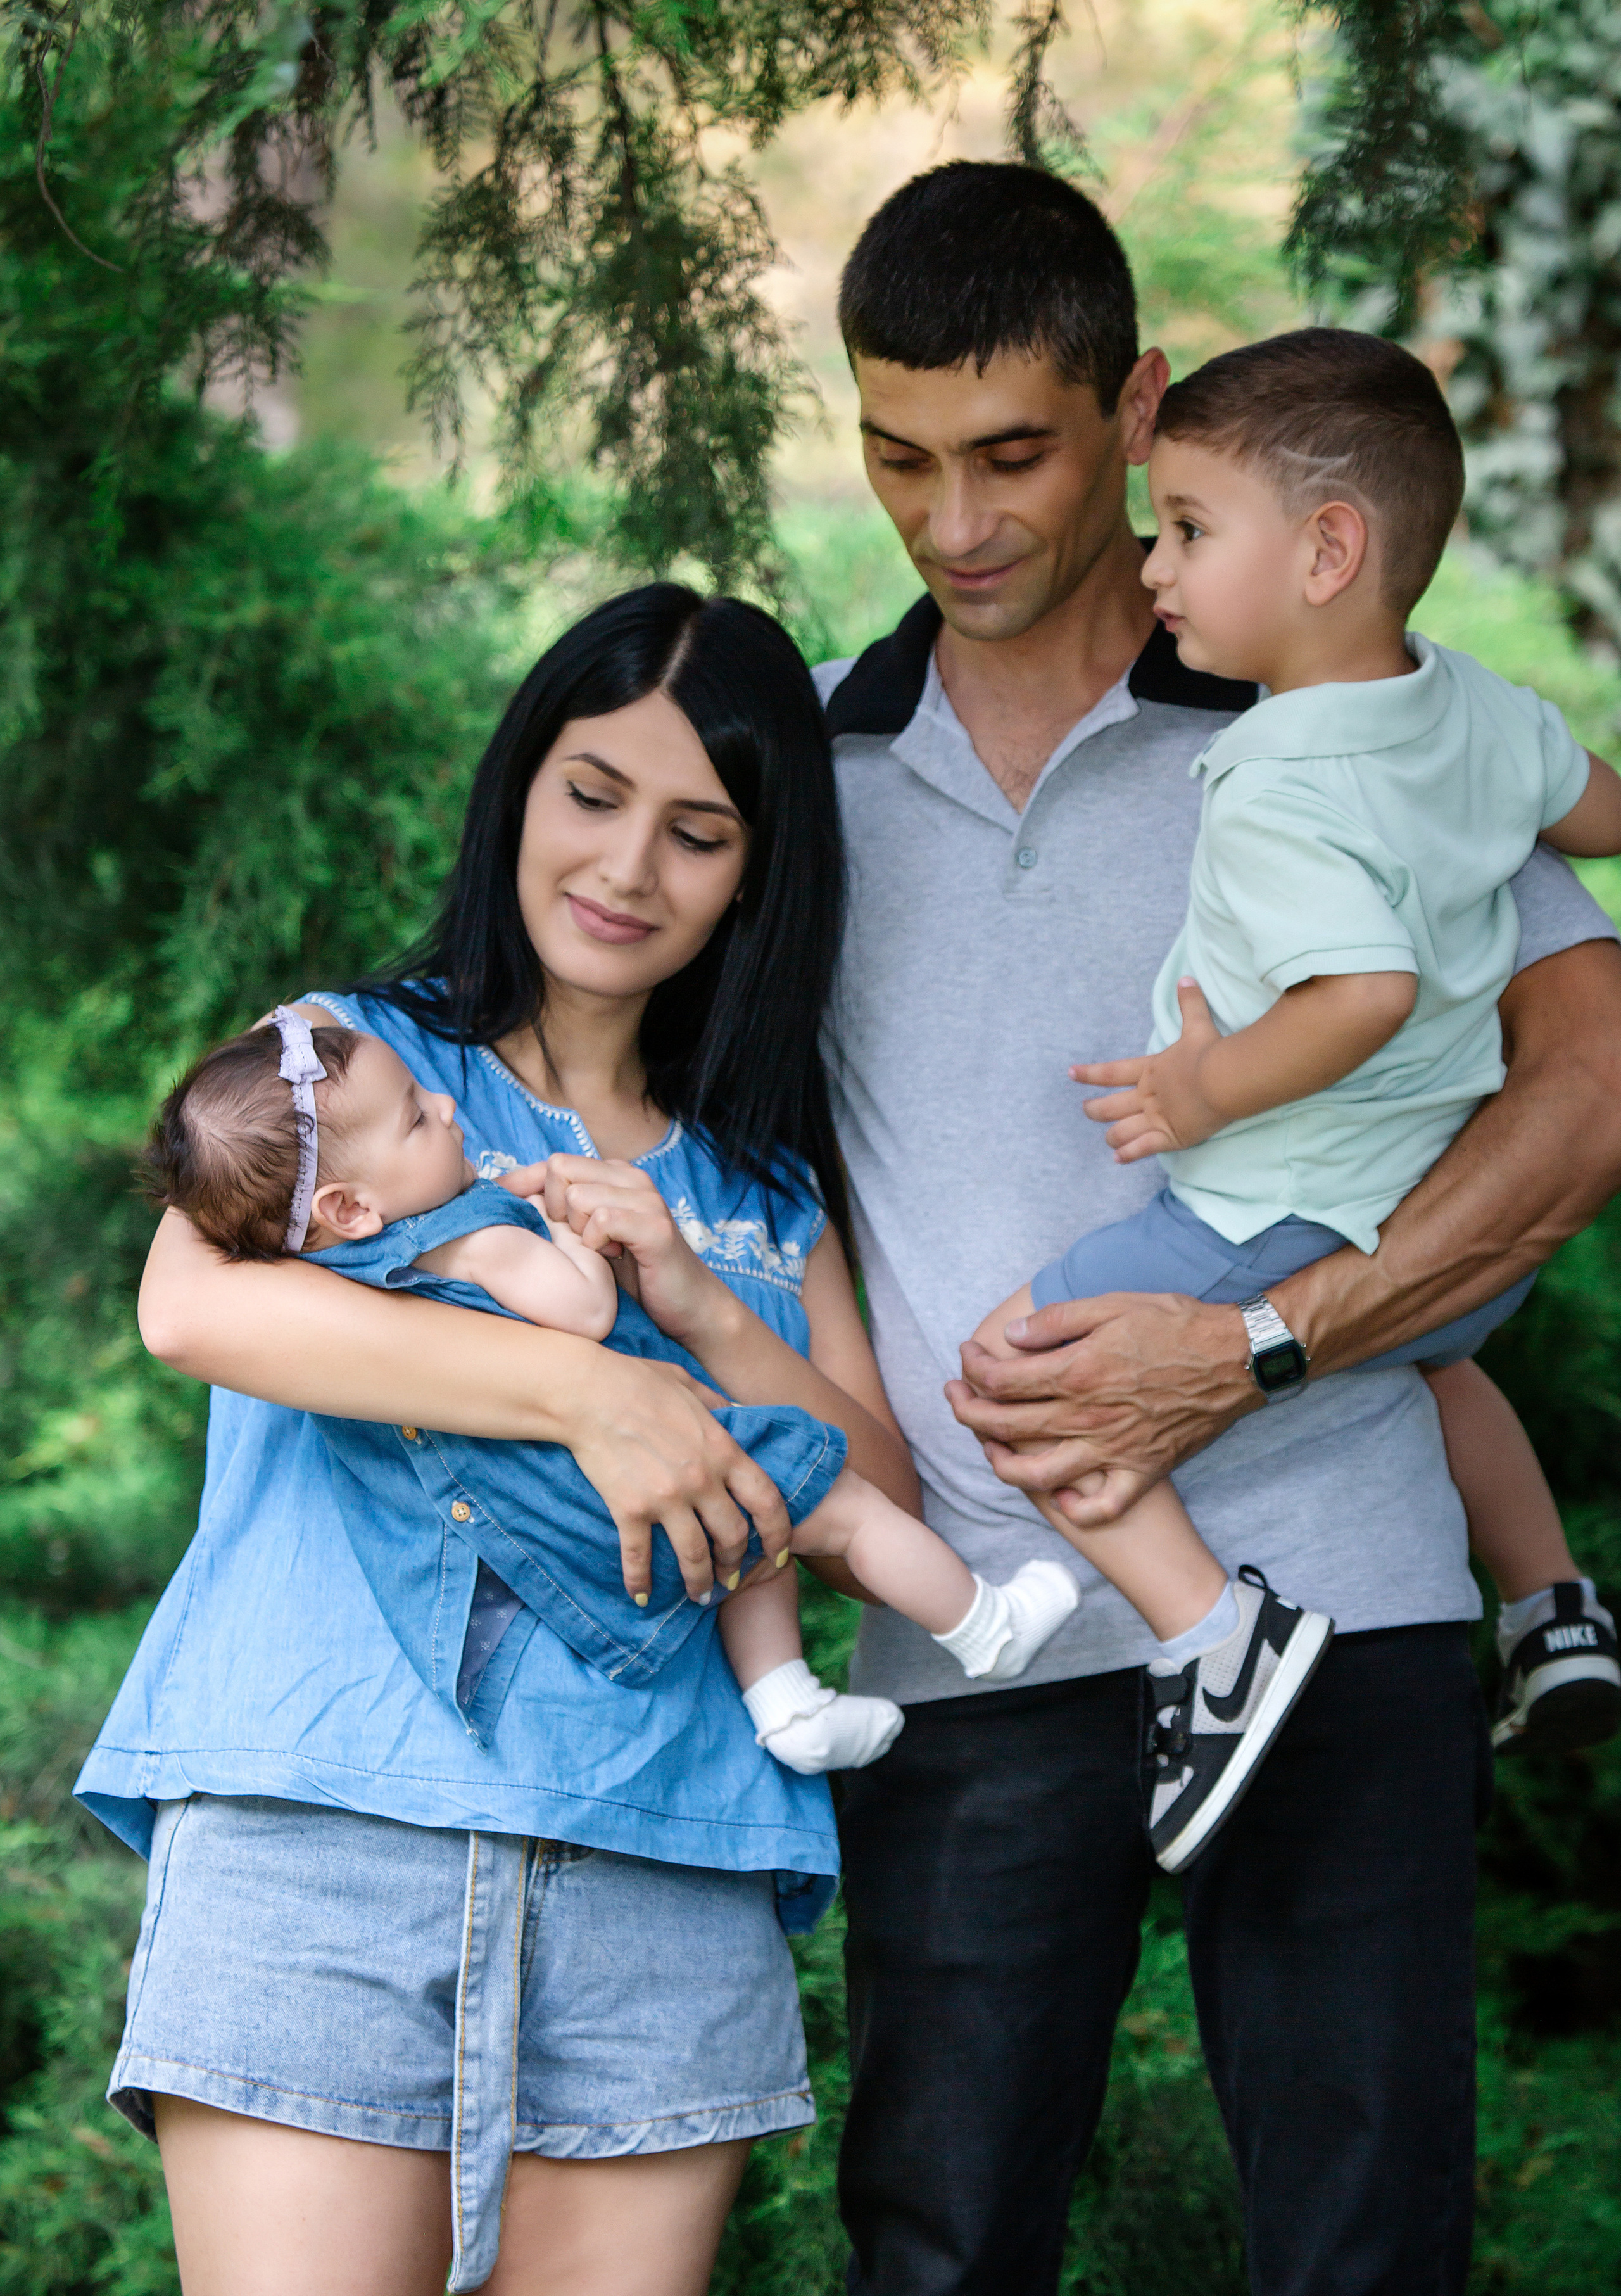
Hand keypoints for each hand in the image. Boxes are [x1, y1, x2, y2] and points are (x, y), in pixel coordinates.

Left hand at [500, 1156, 725, 1341]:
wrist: (686, 1306)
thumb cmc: (632, 1274)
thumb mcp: (590, 1235)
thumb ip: (563, 1211)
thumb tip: (504, 1195)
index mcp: (615, 1174)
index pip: (554, 1162)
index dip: (534, 1193)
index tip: (534, 1225)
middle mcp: (631, 1177)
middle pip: (560, 1168)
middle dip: (555, 1209)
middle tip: (576, 1240)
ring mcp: (646, 1199)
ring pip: (578, 1195)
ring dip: (578, 1232)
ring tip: (599, 1251)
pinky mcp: (656, 1226)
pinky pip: (603, 1219)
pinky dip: (596, 1243)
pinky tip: (612, 1257)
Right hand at [568, 1345, 791, 1599]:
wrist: (587, 1391)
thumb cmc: (637, 1380)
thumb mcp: (691, 1385)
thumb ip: (719, 1406)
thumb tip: (739, 1413)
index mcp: (722, 1450)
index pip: (767, 1501)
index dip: (779, 1534)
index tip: (778, 1554)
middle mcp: (700, 1480)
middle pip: (732, 1536)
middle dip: (736, 1562)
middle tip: (731, 1576)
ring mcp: (665, 1498)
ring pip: (694, 1556)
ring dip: (700, 1582)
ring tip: (700, 1595)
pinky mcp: (629, 1510)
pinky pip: (638, 1557)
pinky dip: (639, 1581)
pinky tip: (640, 1596)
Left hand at [945, 1289, 1257, 1526]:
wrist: (1238, 1358)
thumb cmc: (1176, 1324)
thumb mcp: (1112, 1304)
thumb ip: (1058, 1321)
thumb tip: (1012, 1338)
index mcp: (1076, 1372)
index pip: (1000, 1380)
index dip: (972, 1368)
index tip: (965, 1357)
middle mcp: (1086, 1417)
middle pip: (1005, 1427)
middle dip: (966, 1413)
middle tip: (954, 1397)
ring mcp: (1112, 1449)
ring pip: (1037, 1475)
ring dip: (1002, 1465)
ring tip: (989, 1450)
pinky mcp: (1141, 1470)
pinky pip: (1101, 1505)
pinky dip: (1076, 1509)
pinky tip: (1060, 1499)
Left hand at [1070, 978, 1225, 1160]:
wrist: (1224, 1079)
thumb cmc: (1210, 1053)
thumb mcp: (1198, 1025)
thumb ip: (1190, 1003)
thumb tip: (1186, 979)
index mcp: (1149, 1070)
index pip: (1111, 1072)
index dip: (1089, 1074)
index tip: (1071, 1074)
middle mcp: (1147, 1097)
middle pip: (1109, 1106)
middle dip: (1094, 1109)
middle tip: (1086, 1109)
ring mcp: (1156, 1118)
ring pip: (1121, 1131)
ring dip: (1112, 1136)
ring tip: (1108, 1140)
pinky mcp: (1170, 1137)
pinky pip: (1141, 1149)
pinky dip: (1127, 1154)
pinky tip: (1117, 1158)